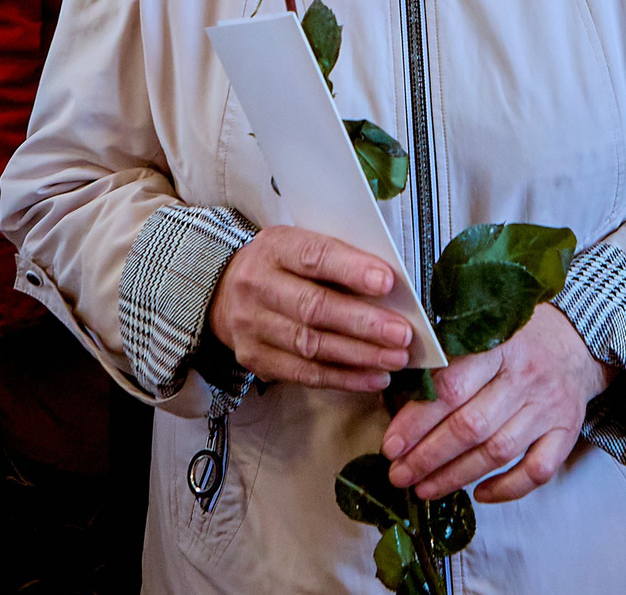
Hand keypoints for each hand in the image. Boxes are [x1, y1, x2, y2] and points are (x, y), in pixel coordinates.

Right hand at [208, 227, 414, 393]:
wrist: (223, 291)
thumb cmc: (282, 266)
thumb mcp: (300, 246)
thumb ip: (338, 261)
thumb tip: (391, 289)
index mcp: (274, 248)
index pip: (313, 256)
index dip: (351, 270)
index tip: (387, 282)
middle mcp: (257, 285)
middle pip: (313, 307)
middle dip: (363, 323)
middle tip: (402, 333)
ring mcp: (252, 325)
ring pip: (311, 345)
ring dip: (359, 355)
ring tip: (396, 359)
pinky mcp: (255, 358)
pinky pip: (304, 374)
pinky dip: (344, 378)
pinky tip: (374, 378)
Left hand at [383, 304, 609, 503]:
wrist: (575, 341)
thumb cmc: (515, 338)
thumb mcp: (482, 330)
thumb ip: (447, 357)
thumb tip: (397, 395)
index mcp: (498, 345)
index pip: (451, 388)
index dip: (416, 420)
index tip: (391, 444)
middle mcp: (526, 377)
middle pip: (471, 426)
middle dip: (428, 456)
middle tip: (398, 474)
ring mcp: (549, 408)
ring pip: (498, 452)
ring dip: (456, 476)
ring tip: (423, 488)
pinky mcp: (567, 432)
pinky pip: (538, 471)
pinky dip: (507, 488)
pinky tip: (478, 495)